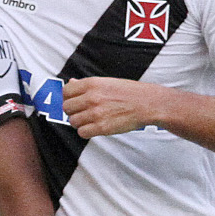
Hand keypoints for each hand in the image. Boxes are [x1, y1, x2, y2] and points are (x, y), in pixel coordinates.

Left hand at [62, 76, 176, 137]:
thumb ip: (87, 85)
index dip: (69, 97)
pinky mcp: (101, 127)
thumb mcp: (107, 82)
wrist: (148, 103)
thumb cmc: (130, 92)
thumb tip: (70, 83)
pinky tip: (94, 127)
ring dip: (79, 122)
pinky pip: (82, 132)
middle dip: (73, 111)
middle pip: (67, 107)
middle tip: (83, 112)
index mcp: (92, 84)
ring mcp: (96, 113)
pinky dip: (86, 132)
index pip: (66, 91)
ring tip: (91, 120)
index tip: (75, 101)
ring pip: (73, 121)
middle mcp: (91, 97)